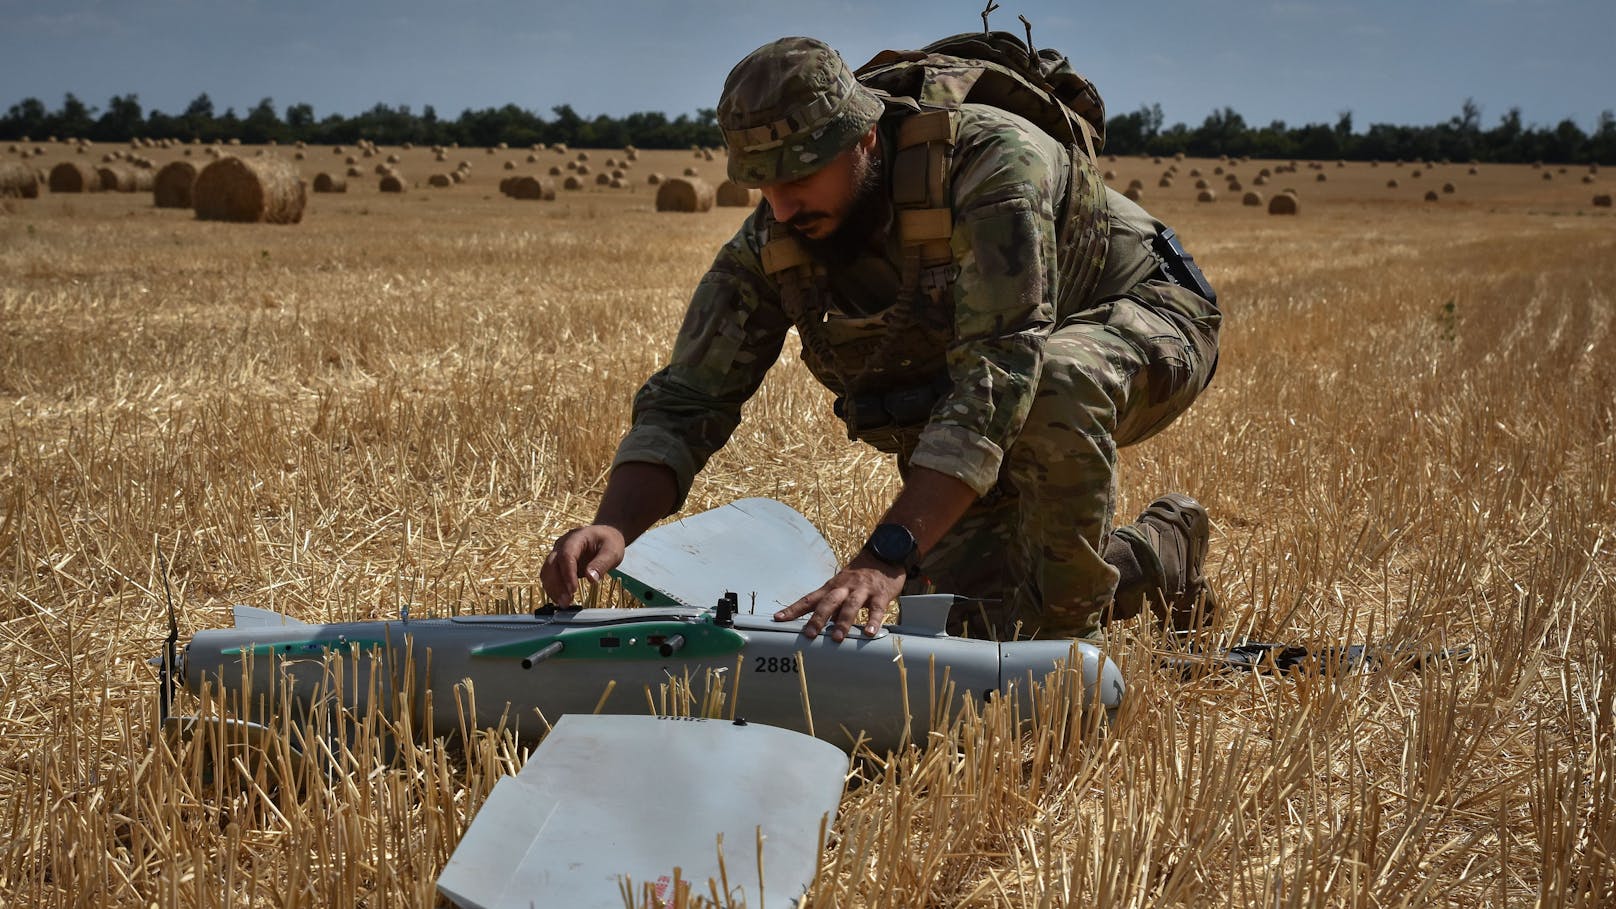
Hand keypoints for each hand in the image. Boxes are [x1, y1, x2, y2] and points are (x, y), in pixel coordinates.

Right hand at [540, 525, 626, 605]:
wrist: (605, 536)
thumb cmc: (609, 541)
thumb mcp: (612, 551)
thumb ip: (602, 563)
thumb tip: (591, 578)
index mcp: (576, 537)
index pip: (566, 555)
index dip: (568, 574)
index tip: (573, 590)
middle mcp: (562, 545)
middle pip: (552, 564)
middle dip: (556, 584)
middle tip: (566, 602)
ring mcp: (558, 554)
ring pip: (547, 571)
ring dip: (553, 589)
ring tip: (564, 603)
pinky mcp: (558, 564)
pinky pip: (550, 577)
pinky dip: (553, 589)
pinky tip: (561, 600)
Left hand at [774, 553, 905, 641]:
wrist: (884, 555)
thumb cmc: (860, 576)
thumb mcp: (842, 587)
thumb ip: (832, 606)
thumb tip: (820, 625)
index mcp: (832, 587)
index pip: (809, 599)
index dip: (793, 609)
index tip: (779, 618)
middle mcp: (844, 587)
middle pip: (827, 602)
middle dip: (817, 618)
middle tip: (809, 635)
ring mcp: (862, 589)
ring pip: (850, 605)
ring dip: (843, 622)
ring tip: (837, 638)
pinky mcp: (880, 593)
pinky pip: (876, 608)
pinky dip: (873, 621)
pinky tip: (869, 632)